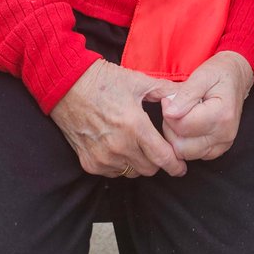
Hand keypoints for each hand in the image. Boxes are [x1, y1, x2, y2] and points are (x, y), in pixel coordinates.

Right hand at [50, 59, 186, 177]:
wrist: (68, 86)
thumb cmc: (104, 81)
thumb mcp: (138, 81)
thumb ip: (165, 90)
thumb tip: (185, 94)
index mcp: (134, 126)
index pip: (162, 157)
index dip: (175, 165)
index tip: (181, 167)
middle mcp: (119, 147)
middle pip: (149, 169)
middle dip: (157, 161)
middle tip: (158, 149)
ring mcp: (102, 157)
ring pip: (131, 172)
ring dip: (138, 163)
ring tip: (137, 145)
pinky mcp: (88, 162)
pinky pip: (113, 172)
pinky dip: (120, 164)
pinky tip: (119, 147)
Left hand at [160, 51, 253, 161]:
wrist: (236, 77)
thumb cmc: (219, 73)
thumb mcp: (201, 75)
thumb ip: (185, 95)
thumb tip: (169, 113)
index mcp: (221, 114)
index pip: (183, 126)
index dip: (169, 113)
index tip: (168, 99)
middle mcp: (224, 134)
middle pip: (181, 146)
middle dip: (171, 128)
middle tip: (174, 109)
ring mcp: (223, 144)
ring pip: (185, 154)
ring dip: (176, 137)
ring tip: (182, 116)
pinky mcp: (219, 149)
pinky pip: (193, 155)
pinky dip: (185, 143)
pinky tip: (189, 125)